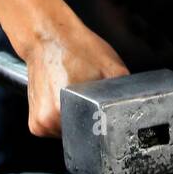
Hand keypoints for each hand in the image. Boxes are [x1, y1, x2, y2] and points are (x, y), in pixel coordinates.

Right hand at [23, 21, 128, 136]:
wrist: (47, 37)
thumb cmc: (75, 48)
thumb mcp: (112, 68)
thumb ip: (124, 93)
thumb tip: (138, 108)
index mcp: (63, 110)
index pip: (95, 136)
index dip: (104, 124)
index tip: (103, 111)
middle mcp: (48, 120)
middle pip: (82, 136)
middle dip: (90, 122)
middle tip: (89, 99)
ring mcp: (39, 123)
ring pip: (69, 135)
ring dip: (76, 122)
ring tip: (76, 97)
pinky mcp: (34, 122)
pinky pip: (57, 129)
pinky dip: (63, 119)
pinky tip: (65, 100)